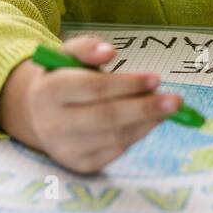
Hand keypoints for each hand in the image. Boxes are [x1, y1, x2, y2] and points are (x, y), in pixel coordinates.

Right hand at [0, 34, 182, 174]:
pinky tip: (150, 121)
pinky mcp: (79, 164)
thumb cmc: (62, 78)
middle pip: (107, 117)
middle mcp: (53, 123)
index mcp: (49, 91)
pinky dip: (137, 135)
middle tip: (176, 100)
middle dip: (145, 108)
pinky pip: (116, 151)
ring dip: (147, 122)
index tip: (156, 79)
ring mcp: (66, 148)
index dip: (127, 84)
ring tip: (169, 109)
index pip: (93, 88)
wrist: (37, 114)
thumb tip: (110, 52)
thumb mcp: (67, 55)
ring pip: (115, 136)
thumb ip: (87, 48)